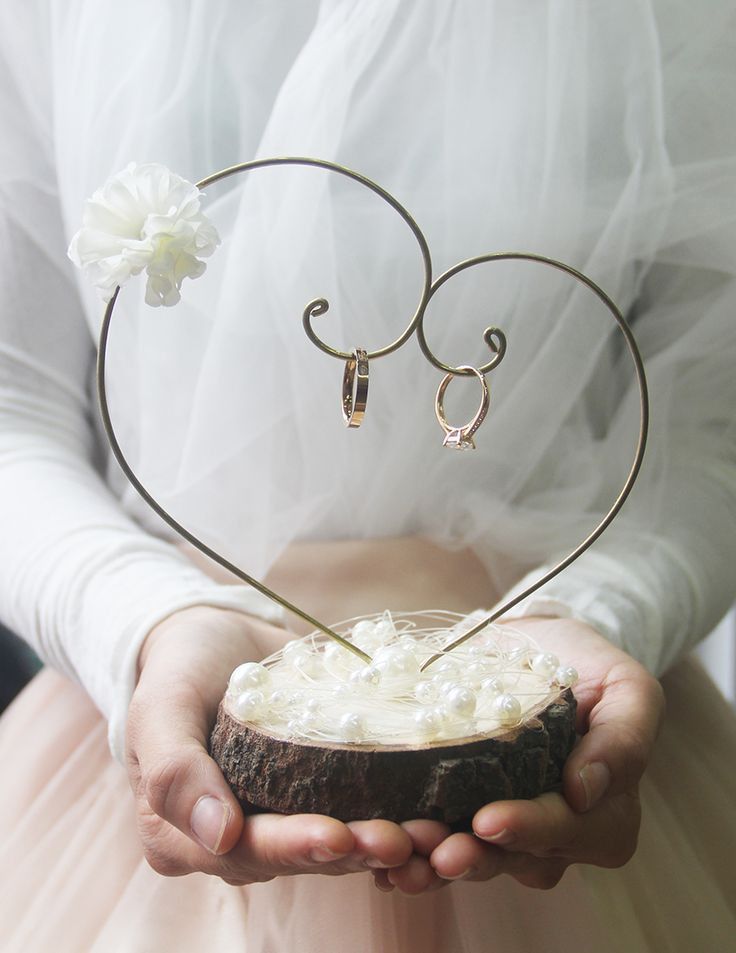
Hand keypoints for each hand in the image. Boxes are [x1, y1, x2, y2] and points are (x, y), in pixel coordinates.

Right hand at [127, 606, 412, 883]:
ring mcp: (278, 819)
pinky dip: (393, 812)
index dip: (294, 847)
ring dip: (383, 841)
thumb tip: (219, 837)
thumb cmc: (178, 668)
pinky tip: (434, 812)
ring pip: (335, 844)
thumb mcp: (161, 705)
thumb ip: (172, 769)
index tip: (340, 836)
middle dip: (353, 851)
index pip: (245, 851)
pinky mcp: (315, 795)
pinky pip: (354, 811)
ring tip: (431, 831)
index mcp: (183, 835)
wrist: (213, 636)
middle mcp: (234, 840)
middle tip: (406, 837)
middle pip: (298, 857)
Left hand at [375, 616, 664, 893]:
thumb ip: (624, 739)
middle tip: (433, 850)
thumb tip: (586, 791)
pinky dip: (406, 851)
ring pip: (472, 860)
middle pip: (514, 859)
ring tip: (398, 852)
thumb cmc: (590, 667)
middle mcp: (554, 835)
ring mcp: (505, 828)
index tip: (489, 820)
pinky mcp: (462, 813)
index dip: (530, 831)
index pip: (569, 834)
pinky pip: (437, 843)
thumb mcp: (628, 689)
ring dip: (431, 862)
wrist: (539, 645)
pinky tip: (378, 851)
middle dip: (472, 857)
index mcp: (603, 816)